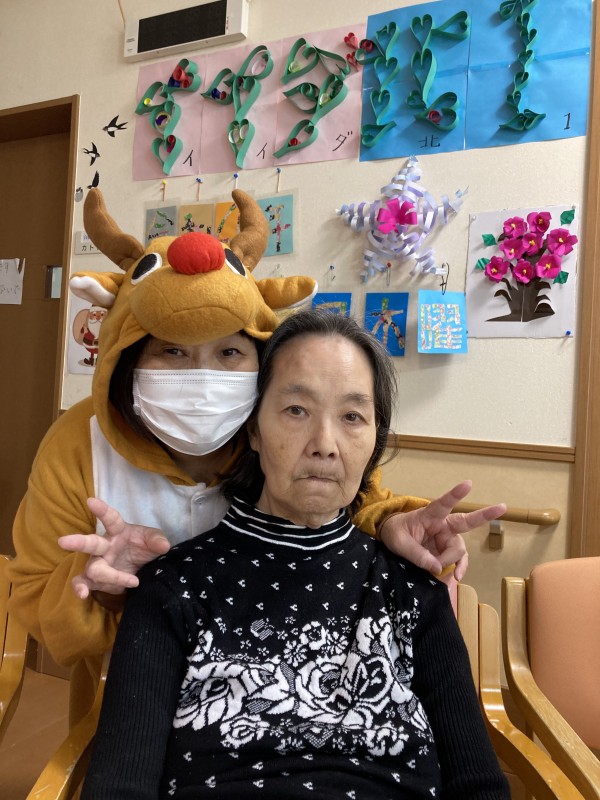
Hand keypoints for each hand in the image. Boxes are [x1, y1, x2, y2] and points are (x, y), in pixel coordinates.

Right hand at [58, 498, 170, 598]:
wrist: (140, 570)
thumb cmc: (142, 547)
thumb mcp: (152, 540)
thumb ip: (157, 540)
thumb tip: (164, 545)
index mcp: (117, 531)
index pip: (110, 519)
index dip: (102, 510)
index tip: (90, 501)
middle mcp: (104, 546)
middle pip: (90, 543)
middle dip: (78, 542)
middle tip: (63, 541)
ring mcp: (98, 563)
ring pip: (93, 568)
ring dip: (110, 575)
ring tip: (132, 580)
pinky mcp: (95, 580)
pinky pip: (83, 583)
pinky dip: (80, 588)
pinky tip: (82, 594)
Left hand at [378, 480, 505, 580]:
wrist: (392, 539)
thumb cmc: (395, 533)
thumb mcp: (399, 543)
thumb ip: (416, 554)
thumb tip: (437, 568)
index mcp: (429, 515)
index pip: (443, 503)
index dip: (456, 494)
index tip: (468, 483)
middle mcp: (442, 525)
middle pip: (466, 522)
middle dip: (485, 515)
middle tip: (502, 507)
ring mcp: (445, 538)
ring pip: (458, 549)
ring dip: (452, 561)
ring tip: (439, 571)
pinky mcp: (445, 551)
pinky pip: (457, 560)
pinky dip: (458, 568)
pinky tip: (456, 576)